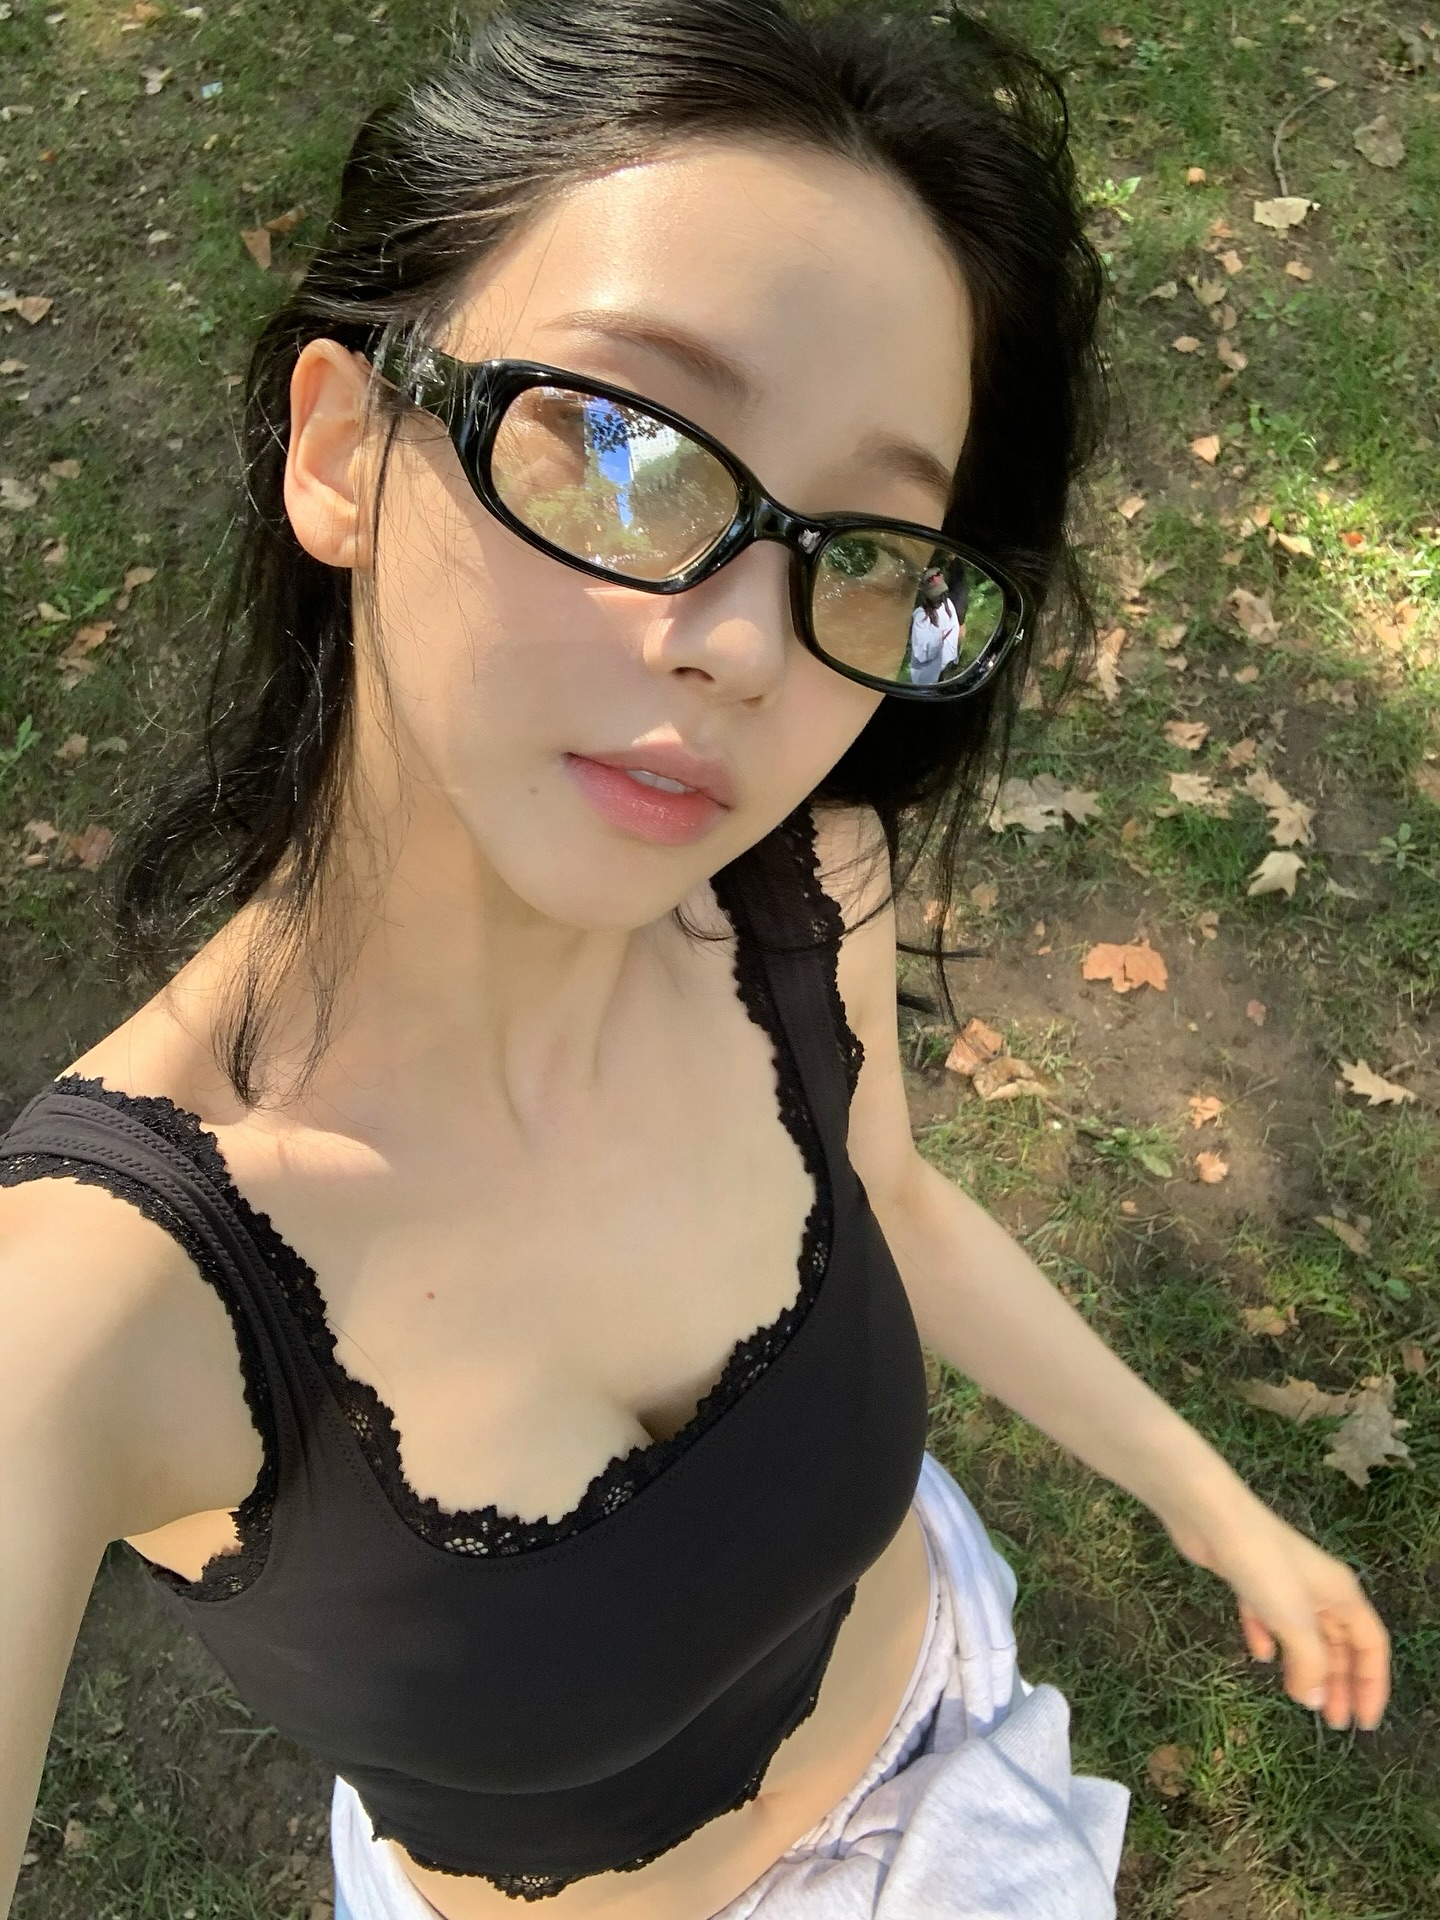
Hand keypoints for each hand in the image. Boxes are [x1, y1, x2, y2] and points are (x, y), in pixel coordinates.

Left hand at [1163, 1486, 1389, 1731]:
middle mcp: (1319, 1589)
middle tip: (1334, 1724)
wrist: (1212, 1519)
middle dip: (1340, 1684)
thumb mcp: (1295, 1622)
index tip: (1364, 1723)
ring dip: (1306, 1668)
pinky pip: (1268, 1618)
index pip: (1371, 1646)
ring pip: (1304, 1636)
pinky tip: (1258, 1655)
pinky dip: (1267, 1638)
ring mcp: (1284, 1584)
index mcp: (1342, 1595)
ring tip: (1303, 1702)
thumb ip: (1310, 1665)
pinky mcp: (1251, 1581)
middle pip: (1339, 1644)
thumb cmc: (1264, 1567)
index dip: (1372, 1685)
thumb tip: (1315, 1700)